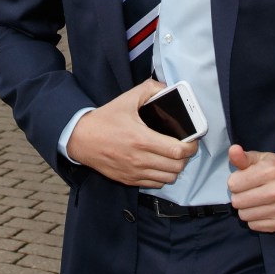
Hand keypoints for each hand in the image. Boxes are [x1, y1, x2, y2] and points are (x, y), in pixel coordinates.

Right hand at [66, 80, 198, 186]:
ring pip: (168, 178)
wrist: (81, 139)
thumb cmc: (104, 119)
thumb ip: (148, 89)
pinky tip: (159, 164)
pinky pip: (155, 184)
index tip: (193, 140)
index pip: (177, 151)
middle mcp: (140, 159)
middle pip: (177, 167)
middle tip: (184, 146)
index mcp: (141, 139)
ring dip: (175, 168)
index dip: (191, 147)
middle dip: (186, 157)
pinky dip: (162, 176)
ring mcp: (135, 172)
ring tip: (173, 156)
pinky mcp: (129, 180)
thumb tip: (166, 88)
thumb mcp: (126, 99)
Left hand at [227, 144, 274, 232]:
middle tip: (247, 191)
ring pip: (244, 215)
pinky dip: (254, 219)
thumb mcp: (259, 158)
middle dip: (238, 195)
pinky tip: (262, 209)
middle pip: (237, 201)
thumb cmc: (274, 169)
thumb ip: (243, 157)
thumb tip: (233, 150)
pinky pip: (254, 226)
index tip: (242, 179)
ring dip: (245, 208)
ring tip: (254, 200)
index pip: (233, 184)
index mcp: (270, 171)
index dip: (235, 181)